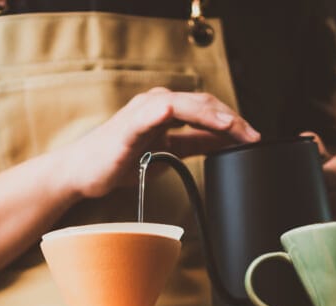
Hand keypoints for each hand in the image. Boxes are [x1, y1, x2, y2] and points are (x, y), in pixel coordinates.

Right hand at [57, 88, 259, 199]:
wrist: (81, 172)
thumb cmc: (118, 161)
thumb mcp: (166, 153)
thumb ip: (193, 144)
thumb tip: (224, 142)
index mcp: (166, 110)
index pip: (207, 110)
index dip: (233, 122)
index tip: (253, 139)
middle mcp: (157, 103)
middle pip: (204, 104)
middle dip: (232, 121)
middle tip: (253, 137)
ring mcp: (145, 109)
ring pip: (189, 103)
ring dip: (217, 116)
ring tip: (237, 130)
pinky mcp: (133, 121)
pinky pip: (163, 111)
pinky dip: (188, 114)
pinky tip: (205, 121)